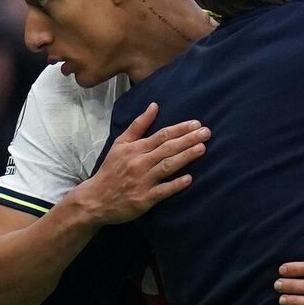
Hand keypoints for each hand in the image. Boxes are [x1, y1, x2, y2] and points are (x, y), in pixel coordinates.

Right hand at [69, 102, 209, 224]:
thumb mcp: (120, 144)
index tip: (197, 124)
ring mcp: (142, 181)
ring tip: (202, 149)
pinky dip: (175, 184)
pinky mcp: (144, 198)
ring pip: (167, 166)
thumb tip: (154, 105)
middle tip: (207, 133)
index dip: (180, 129)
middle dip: (188, 139)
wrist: (96, 199)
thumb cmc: (111, 169)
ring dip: (185, 157)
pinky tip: (189, 179)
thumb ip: (138, 125)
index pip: (162, 135)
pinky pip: (162, 190)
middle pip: (167, 148)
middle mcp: (140, 162)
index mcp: (135, 148)